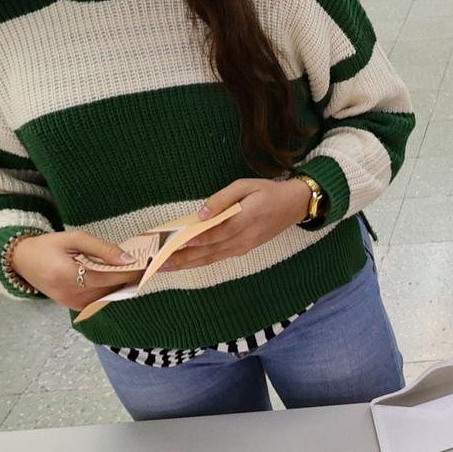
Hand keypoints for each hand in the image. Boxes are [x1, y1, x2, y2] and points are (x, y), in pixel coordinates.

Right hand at [9, 230, 141, 309]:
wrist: (22, 261)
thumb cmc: (48, 246)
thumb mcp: (73, 238)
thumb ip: (102, 248)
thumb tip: (128, 259)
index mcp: (68, 275)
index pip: (109, 278)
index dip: (131, 272)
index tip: (149, 264)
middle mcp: (70, 294)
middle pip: (111, 289)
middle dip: (130, 278)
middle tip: (147, 266)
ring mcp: (71, 304)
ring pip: (107, 296)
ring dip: (122, 285)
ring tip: (135, 270)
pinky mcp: (72, 307)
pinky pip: (99, 300)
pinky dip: (110, 289)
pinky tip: (116, 277)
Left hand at [160, 177, 311, 272]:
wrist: (294, 205)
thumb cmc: (268, 191)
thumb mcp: (246, 185)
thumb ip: (222, 199)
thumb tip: (201, 213)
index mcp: (246, 218)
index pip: (217, 231)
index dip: (196, 239)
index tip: (175, 244)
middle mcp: (245, 238)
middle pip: (210, 250)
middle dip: (182, 257)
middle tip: (158, 263)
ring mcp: (244, 246)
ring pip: (212, 258)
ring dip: (187, 264)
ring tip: (165, 266)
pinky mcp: (244, 250)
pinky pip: (218, 257)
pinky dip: (200, 261)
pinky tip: (185, 263)